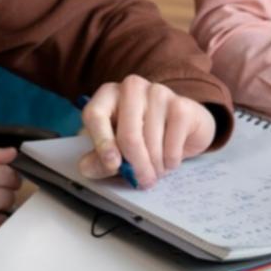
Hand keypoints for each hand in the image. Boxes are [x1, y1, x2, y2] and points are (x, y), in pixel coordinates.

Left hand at [76, 75, 216, 188]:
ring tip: (156, 170)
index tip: (112, 165)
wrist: (184, 130)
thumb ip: (99, 160)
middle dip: (136, 165)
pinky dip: (171, 161)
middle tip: (142, 182)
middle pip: (128, 134)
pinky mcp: (181, 105)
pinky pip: (172, 143)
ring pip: (151, 142)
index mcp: (108, 95)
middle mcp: (131, 87)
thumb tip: (86, 168)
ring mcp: (158, 92)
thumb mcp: (116, 150)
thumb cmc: (143, 138)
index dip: (102, 142)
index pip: (95, 114)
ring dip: (155, 167)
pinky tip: (170, 159)